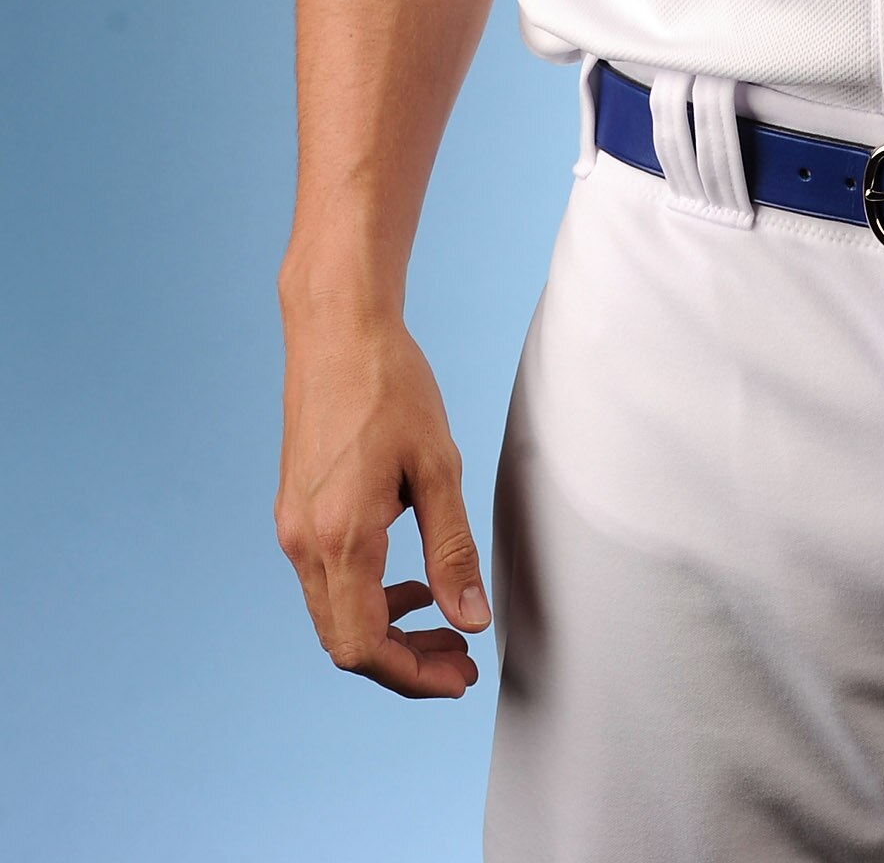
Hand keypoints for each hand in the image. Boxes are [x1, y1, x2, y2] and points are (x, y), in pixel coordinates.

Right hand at [275, 295, 491, 697]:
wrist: (336, 328)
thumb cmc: (390, 386)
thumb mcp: (437, 467)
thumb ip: (452, 550)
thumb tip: (471, 620)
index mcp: (340, 537)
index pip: (366, 647)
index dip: (414, 675)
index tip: (460, 677)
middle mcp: (304, 543)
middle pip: (345, 642)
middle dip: (405, 661)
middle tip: (461, 658)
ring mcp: (291, 528)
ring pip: (333, 614)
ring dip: (386, 629)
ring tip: (443, 618)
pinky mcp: (293, 512)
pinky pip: (325, 580)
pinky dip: (366, 595)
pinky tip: (407, 577)